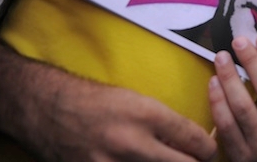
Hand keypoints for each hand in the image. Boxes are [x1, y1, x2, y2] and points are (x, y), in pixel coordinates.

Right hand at [0, 21, 216, 161]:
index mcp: (147, 114)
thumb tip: (192, 139)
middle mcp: (132, 142)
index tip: (210, 149)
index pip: (194, 139)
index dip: (209, 147)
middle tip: (198, 161)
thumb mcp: (135, 100)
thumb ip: (164, 122)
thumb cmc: (94, 99)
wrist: (45, 108)